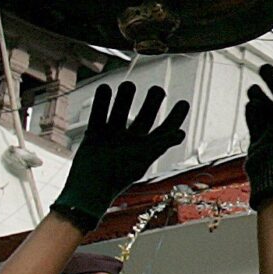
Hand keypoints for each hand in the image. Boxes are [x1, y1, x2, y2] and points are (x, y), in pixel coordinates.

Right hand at [51, 82, 190, 230]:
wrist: (89, 187)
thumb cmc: (118, 177)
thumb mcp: (142, 159)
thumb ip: (160, 144)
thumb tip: (179, 133)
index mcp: (145, 149)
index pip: (164, 130)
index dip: (175, 118)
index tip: (183, 103)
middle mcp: (131, 141)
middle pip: (144, 117)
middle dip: (152, 103)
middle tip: (158, 90)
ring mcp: (112, 137)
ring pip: (120, 111)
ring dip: (124, 98)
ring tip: (128, 85)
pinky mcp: (94, 135)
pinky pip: (98, 114)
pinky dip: (101, 101)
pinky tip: (104, 88)